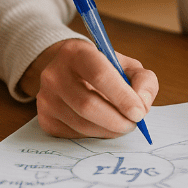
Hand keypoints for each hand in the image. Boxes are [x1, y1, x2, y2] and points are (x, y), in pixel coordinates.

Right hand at [19, 38, 157, 138]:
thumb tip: (143, 104)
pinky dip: (95, 134)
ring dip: (109, 130)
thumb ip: (144, 80)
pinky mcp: (44, 118)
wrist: (67, 72)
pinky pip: (75, 135)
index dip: (122, 96)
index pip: (99, 75)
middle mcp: (54, 74)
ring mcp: (46, 97)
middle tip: (134, 123)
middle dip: (117, 120)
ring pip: (82, 124)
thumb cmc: (102, 69)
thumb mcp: (126, 65)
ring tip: (122, 124)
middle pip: (88, 105)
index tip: (139, 112)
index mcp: (76, 52)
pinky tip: (102, 124)